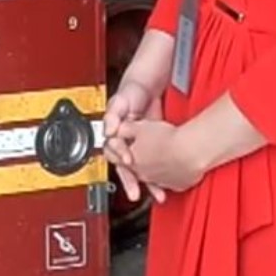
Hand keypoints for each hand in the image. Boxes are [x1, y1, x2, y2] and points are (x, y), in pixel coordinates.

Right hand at [102, 77, 165, 204]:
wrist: (149, 81)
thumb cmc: (132, 90)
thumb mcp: (120, 101)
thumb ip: (113, 115)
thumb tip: (109, 130)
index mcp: (115, 132)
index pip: (114, 154)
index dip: (121, 163)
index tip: (129, 169)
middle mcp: (125, 139)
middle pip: (126, 166)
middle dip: (131, 181)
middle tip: (135, 193)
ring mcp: (139, 142)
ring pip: (140, 167)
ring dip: (147, 181)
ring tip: (156, 193)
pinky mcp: (152, 141)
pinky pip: (154, 161)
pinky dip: (159, 171)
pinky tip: (166, 178)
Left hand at [119, 119, 204, 193]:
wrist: (192, 150)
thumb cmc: (167, 139)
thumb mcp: (139, 127)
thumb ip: (124, 129)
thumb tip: (117, 130)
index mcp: (131, 161)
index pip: (116, 158)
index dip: (118, 149)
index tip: (121, 144)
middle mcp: (143, 175)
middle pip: (135, 169)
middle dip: (137, 159)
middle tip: (144, 150)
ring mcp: (160, 182)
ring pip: (152, 176)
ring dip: (154, 167)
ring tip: (162, 156)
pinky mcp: (177, 185)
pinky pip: (170, 181)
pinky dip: (170, 174)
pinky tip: (175, 164)